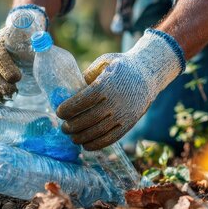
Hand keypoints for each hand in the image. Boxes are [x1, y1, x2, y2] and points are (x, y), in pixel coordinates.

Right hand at [0, 5, 46, 100]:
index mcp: (2, 40)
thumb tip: (42, 43)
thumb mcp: (33, 36)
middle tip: (13, 91)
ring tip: (6, 98)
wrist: (20, 33)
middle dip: (0, 83)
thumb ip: (38, 40)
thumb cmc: (29, 36)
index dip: (5, 66)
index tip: (17, 78)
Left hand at [57, 29, 185, 149]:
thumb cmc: (121, 67)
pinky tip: (86, 145)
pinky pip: (112, 138)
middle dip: (72, 126)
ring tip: (72, 137)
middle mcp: (116, 101)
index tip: (59, 112)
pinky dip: (97, 144)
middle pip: (89, 119)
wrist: (148, 74)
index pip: (84, 100)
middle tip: (63, 128)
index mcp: (108, 84)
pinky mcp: (130, 123)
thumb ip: (87, 75)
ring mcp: (124, 114)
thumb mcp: (104, 63)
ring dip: (82, 137)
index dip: (69, 109)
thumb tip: (70, 91)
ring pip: (99, 131)